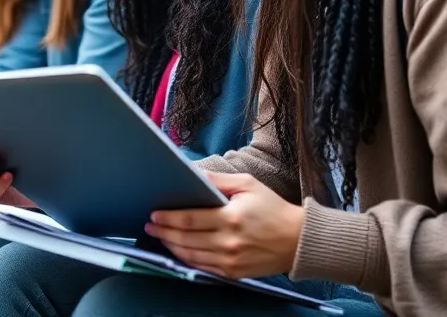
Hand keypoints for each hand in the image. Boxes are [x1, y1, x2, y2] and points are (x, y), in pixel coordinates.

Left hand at [144, 172, 304, 279]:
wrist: (297, 241)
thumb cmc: (272, 208)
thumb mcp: (248, 185)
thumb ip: (219, 180)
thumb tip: (193, 173)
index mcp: (231, 218)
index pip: (190, 219)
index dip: (169, 218)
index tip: (154, 214)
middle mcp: (229, 242)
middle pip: (186, 239)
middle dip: (164, 232)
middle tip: (149, 225)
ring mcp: (230, 261)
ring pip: (191, 256)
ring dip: (171, 247)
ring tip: (159, 237)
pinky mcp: (233, 273)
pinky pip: (203, 268)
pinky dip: (187, 260)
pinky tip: (178, 251)